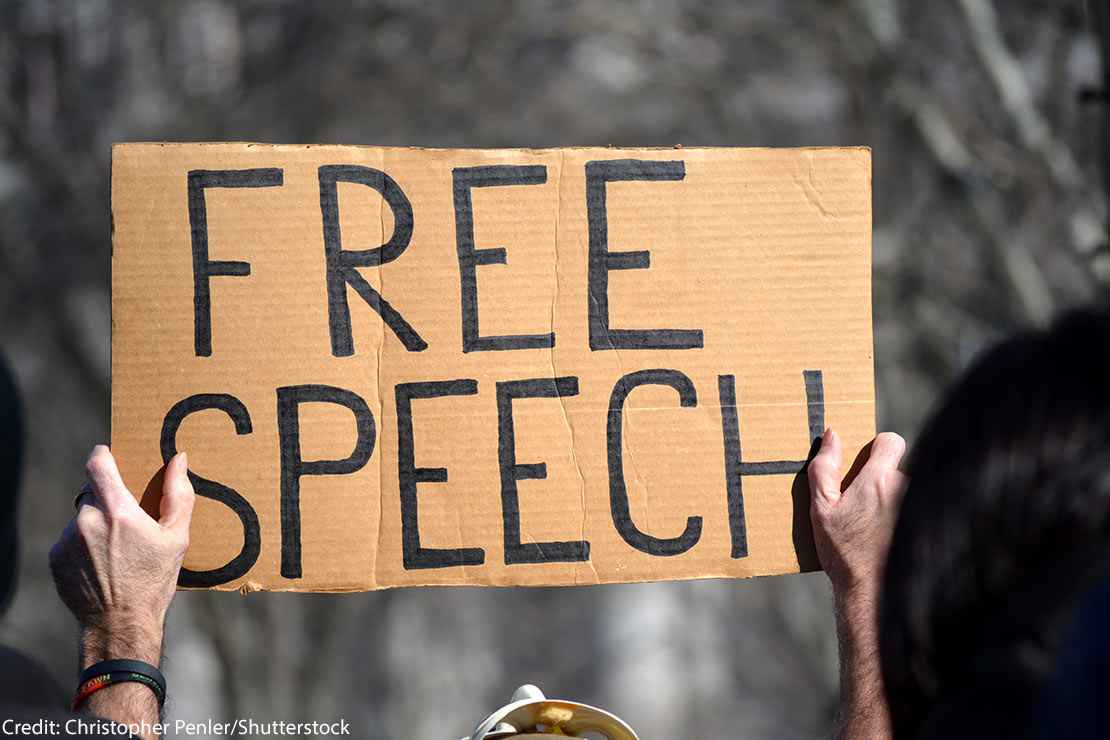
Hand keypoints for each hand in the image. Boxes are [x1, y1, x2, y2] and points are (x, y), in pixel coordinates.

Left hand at [50, 446, 194, 666]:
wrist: (120, 624)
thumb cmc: (154, 581)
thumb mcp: (177, 538)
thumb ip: (179, 495)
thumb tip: (179, 460)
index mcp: (118, 511)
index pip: (98, 464)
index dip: (103, 455)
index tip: (110, 456)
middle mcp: (87, 521)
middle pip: (93, 492)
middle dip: (108, 500)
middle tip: (126, 520)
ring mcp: (67, 540)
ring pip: (82, 517)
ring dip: (95, 524)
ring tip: (116, 551)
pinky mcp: (55, 558)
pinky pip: (70, 539)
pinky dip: (83, 545)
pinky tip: (101, 565)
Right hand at [809, 429, 906, 600]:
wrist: (872, 591)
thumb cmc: (843, 551)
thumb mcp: (821, 508)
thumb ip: (824, 468)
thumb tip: (832, 436)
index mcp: (878, 480)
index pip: (891, 441)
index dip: (879, 448)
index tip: (868, 465)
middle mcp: (906, 489)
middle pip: (897, 470)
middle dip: (882, 482)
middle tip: (864, 508)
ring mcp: (922, 507)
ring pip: (907, 491)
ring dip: (894, 502)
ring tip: (877, 528)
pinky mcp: (933, 524)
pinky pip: (920, 509)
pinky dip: (907, 518)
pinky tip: (892, 537)